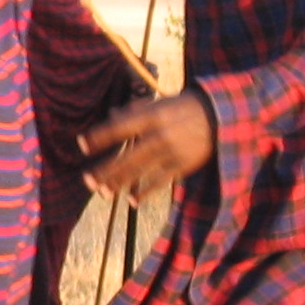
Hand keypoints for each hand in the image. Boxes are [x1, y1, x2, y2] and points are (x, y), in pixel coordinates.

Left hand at [78, 89, 215, 199]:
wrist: (223, 117)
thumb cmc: (185, 108)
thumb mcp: (161, 103)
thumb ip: (136, 110)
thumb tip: (111, 114)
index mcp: (153, 116)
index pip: (119, 128)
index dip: (99, 136)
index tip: (81, 144)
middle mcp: (160, 135)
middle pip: (127, 156)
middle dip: (106, 170)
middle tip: (86, 180)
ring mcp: (172, 152)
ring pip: (141, 171)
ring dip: (120, 182)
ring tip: (102, 192)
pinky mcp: (183, 166)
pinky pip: (160, 182)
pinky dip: (145, 192)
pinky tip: (131, 201)